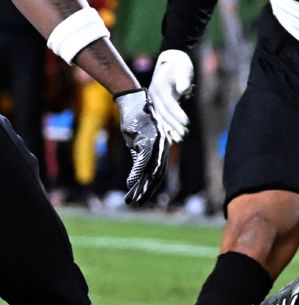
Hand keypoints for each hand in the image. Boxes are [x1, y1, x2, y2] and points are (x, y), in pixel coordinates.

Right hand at [115, 89, 169, 204]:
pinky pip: (143, 160)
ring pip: (151, 169)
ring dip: (141, 185)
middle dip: (148, 189)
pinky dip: (137, 173)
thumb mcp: (136, 140)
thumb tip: (138, 169)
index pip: (159, 170)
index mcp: (162, 146)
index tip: (145, 197)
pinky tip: (131, 183)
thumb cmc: (134, 120)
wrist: (132, 100)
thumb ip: (139, 153)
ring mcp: (157, 142)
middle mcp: (163, 145)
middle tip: (140, 204)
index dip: (152, 185)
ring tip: (134, 198)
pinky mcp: (148, 139)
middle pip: (158, 173)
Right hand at [150, 49, 192, 141]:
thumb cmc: (180, 64)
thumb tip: (183, 89)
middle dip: (173, 125)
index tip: (187, 122)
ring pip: (160, 116)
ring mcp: (154, 99)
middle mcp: (154, 94)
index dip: (177, 114)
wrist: (172, 58)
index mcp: (160, 87)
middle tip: (184, 135)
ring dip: (169, 128)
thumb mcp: (183, 68)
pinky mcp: (157, 102)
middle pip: (163, 113)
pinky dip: (166, 125)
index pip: (170, 104)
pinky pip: (160, 116)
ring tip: (179, 138)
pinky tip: (171, 135)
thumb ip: (183, 79)